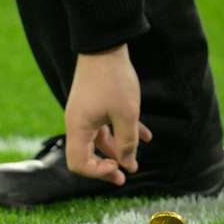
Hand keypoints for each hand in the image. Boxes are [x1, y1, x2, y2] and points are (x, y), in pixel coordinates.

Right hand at [64, 44, 152, 185]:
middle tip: (123, 177)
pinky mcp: (94, 104)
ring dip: (117, 151)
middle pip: (86, 156)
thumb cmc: (114, 80)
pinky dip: (122, 133)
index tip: (118, 167)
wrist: (105, 45)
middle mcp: (78, 124)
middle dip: (106, 167)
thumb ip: (127, 142)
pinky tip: (145, 136)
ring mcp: (85, 114)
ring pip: (99, 141)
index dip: (98, 172)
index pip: (79, 164)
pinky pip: (106, 126)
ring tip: (136, 161)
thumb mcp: (126, 114)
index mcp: (79, 128)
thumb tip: (129, 165)